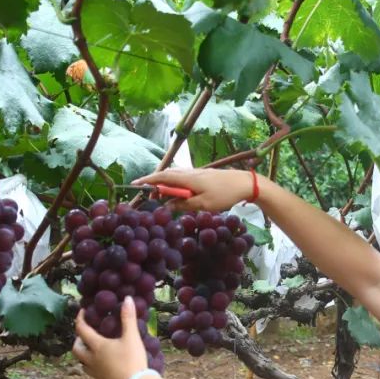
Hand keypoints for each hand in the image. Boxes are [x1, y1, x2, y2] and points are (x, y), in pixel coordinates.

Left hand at [72, 298, 153, 378]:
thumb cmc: (132, 361)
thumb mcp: (132, 337)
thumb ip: (128, 318)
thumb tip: (127, 299)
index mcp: (97, 347)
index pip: (82, 330)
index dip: (80, 319)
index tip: (83, 312)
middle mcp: (92, 361)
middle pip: (77, 350)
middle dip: (77, 341)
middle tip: (84, 336)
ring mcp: (96, 375)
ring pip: (84, 365)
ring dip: (85, 357)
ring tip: (94, 354)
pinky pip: (94, 378)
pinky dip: (96, 372)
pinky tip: (104, 372)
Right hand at [132, 168, 257, 212]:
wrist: (245, 183)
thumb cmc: (224, 195)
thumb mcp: (203, 205)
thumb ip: (183, 204)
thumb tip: (167, 206)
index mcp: (188, 179)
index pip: (162, 177)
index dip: (148, 180)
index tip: (135, 185)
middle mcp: (190, 172)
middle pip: (167, 175)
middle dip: (154, 183)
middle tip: (147, 195)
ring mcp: (196, 172)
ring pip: (175, 176)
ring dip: (165, 184)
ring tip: (160, 196)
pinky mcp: (202, 175)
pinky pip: (183, 177)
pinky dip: (175, 183)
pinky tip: (177, 192)